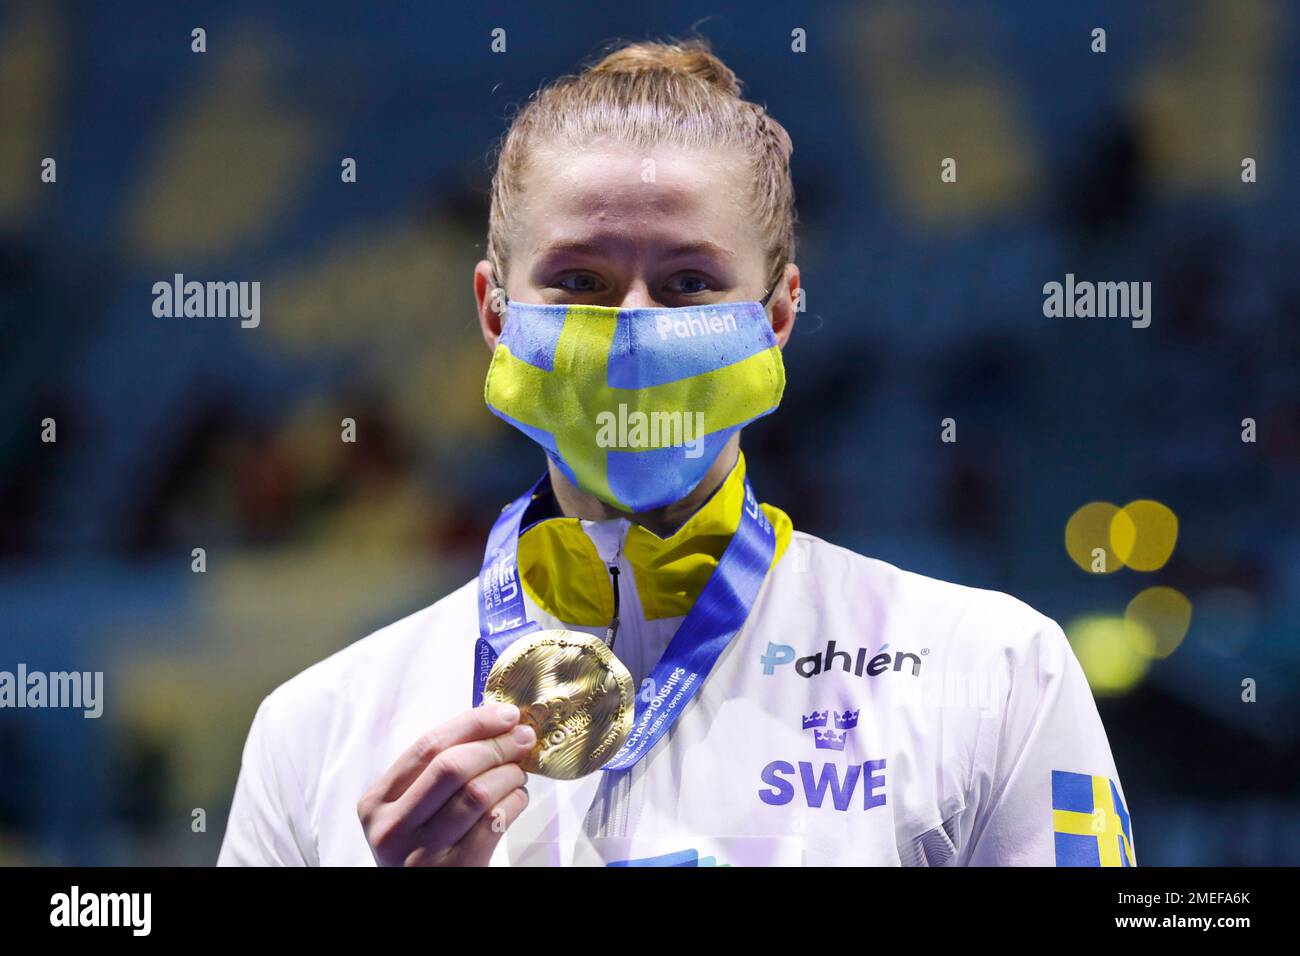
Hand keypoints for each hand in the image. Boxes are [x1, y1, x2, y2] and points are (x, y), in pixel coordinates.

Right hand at [357, 703, 534, 865]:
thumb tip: (496, 725)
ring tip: (518, 773)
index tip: (505, 714)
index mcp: (376, 802)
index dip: (472, 723)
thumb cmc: (420, 846)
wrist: (419, 896)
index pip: (427, 747)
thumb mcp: (409, 809)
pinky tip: (516, 798)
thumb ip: (436, 771)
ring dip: (509, 774)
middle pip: (452, 766)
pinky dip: (514, 801)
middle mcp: (392, 828)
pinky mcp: (455, 870)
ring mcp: (421, 854)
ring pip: (476, 793)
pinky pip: (494, 822)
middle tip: (523, 737)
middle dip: (495, 744)